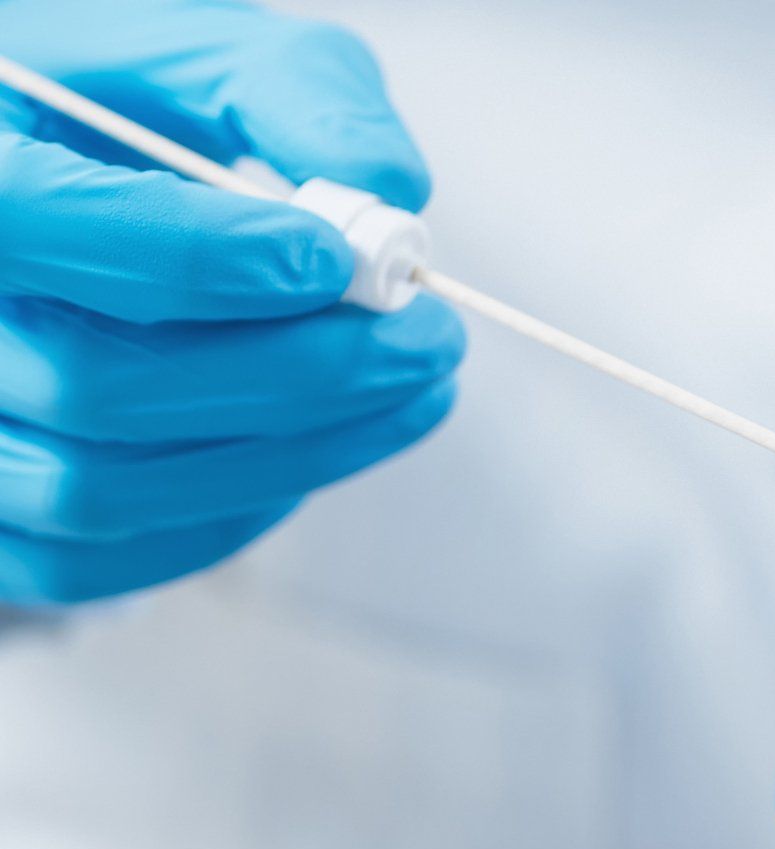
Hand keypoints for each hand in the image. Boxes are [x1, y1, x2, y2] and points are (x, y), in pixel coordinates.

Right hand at [0, 0, 464, 604]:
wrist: (43, 185)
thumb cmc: (109, 112)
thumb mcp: (194, 55)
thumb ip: (295, 94)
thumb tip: (391, 194)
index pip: (37, 220)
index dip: (193, 255)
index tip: (334, 260)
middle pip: (96, 384)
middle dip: (296, 373)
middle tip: (428, 339)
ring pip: (110, 488)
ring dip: (292, 454)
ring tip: (408, 391)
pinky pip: (109, 558)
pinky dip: (233, 510)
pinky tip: (315, 443)